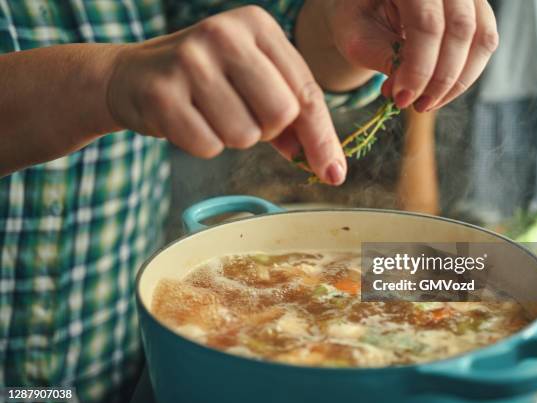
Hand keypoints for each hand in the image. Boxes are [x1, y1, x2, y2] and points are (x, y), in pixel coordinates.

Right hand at [107, 6, 346, 184]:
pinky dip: (204, 144)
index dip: (321, 138)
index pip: (306, 91)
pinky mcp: (162, 92)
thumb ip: (294, 118)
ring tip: (209, 113)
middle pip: (281, 114)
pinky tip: (187, 120)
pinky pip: (209, 146)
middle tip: (241, 116)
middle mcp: (224, 33)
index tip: (333, 172)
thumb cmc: (206, 82)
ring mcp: (190, 60)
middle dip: (266, 131)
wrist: (132, 76)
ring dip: (232, 138)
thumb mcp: (253, 83)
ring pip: (245, 136)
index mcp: (257, 25)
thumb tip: (328, 165)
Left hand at [322, 0, 498, 110]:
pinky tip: (437, 91)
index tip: (402, 99)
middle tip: (416, 106)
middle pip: (460, 29)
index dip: (418, 68)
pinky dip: (465, 74)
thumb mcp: (358, 36)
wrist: (372, 4)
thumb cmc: (361, 16)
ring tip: (426, 103)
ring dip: (457, 81)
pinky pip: (485, 43)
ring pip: (481, 38)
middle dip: (440, 79)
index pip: (426, 23)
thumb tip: (409, 93)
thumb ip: (385, 59)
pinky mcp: (478, 7)